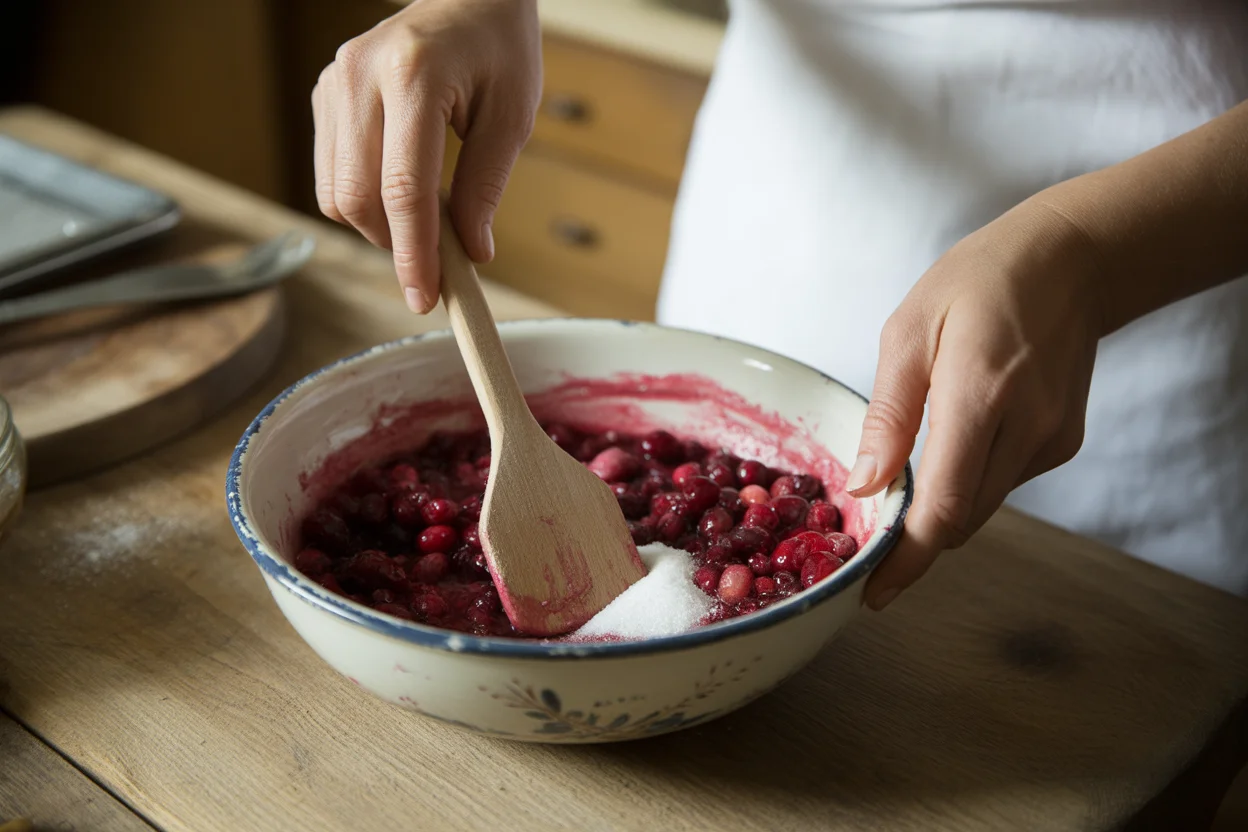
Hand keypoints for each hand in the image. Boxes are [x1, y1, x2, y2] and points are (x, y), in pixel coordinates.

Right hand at [312, 0, 540, 312]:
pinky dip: (362, 199)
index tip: (425, 296)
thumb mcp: (512, 117)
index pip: (404, 188)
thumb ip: (485, 187)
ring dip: (377, 226)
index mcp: (413, 76)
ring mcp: (334, 82)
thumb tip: (471, 253)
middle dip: (393, 245)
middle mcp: (360, 75)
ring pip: (335, 192)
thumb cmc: (498, 48)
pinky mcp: (324, 92)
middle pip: (357, 196)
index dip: (413, 253)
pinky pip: (329, 172)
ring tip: (423, 220)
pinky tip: (398, 190)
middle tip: (434, 265)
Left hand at [849, 196, 1104, 609]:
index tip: (874, 592)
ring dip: (941, 506)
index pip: (944, 508)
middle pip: (962, 520)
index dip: (906, 560)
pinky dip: (970, 479)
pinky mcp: (1064, 443)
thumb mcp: (909, 333)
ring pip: (982, 506)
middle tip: (870, 537)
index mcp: (981, 396)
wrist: (1071, 260)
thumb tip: (863, 486)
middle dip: (914, 539)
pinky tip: (957, 436)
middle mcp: (1027, 428)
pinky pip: (1003, 482)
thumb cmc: (978, 283)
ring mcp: (1053, 440)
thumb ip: (888, 416)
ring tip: (908, 470)